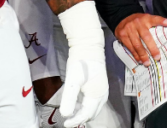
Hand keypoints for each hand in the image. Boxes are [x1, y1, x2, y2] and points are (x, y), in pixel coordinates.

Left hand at [57, 2, 108, 127]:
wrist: (89, 47)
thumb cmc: (81, 63)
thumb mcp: (72, 81)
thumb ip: (69, 99)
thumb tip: (65, 115)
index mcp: (96, 96)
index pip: (86, 115)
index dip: (75, 121)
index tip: (64, 124)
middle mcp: (102, 96)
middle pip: (92, 114)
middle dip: (80, 119)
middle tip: (68, 121)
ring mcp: (102, 91)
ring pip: (93, 109)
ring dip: (83, 114)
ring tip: (71, 114)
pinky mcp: (100, 86)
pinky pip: (94, 102)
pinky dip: (86, 107)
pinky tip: (77, 104)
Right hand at [114, 13, 166, 65]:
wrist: (120, 17)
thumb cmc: (137, 21)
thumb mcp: (146, 18)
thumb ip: (155, 23)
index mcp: (145, 18)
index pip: (154, 19)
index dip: (161, 21)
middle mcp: (137, 23)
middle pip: (146, 37)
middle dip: (152, 48)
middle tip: (157, 57)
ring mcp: (129, 29)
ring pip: (137, 44)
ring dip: (143, 55)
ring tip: (147, 63)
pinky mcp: (122, 35)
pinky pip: (130, 47)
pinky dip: (135, 55)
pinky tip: (139, 59)